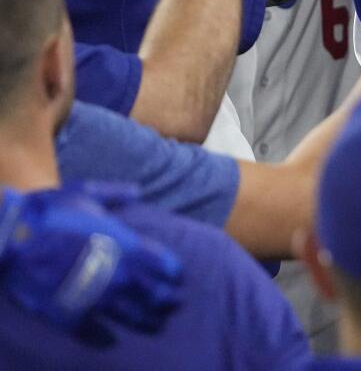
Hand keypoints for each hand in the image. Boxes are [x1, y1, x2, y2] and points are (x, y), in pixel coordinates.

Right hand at [0, 185, 181, 344]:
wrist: (11, 238)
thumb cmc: (49, 212)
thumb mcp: (86, 192)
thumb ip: (115, 193)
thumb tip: (137, 189)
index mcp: (128, 245)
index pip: (166, 267)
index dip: (173, 273)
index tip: (176, 278)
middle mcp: (119, 275)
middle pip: (157, 296)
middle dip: (168, 300)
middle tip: (173, 304)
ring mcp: (96, 298)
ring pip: (134, 318)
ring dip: (149, 322)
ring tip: (156, 324)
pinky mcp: (71, 316)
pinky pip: (96, 335)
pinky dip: (106, 338)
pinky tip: (111, 339)